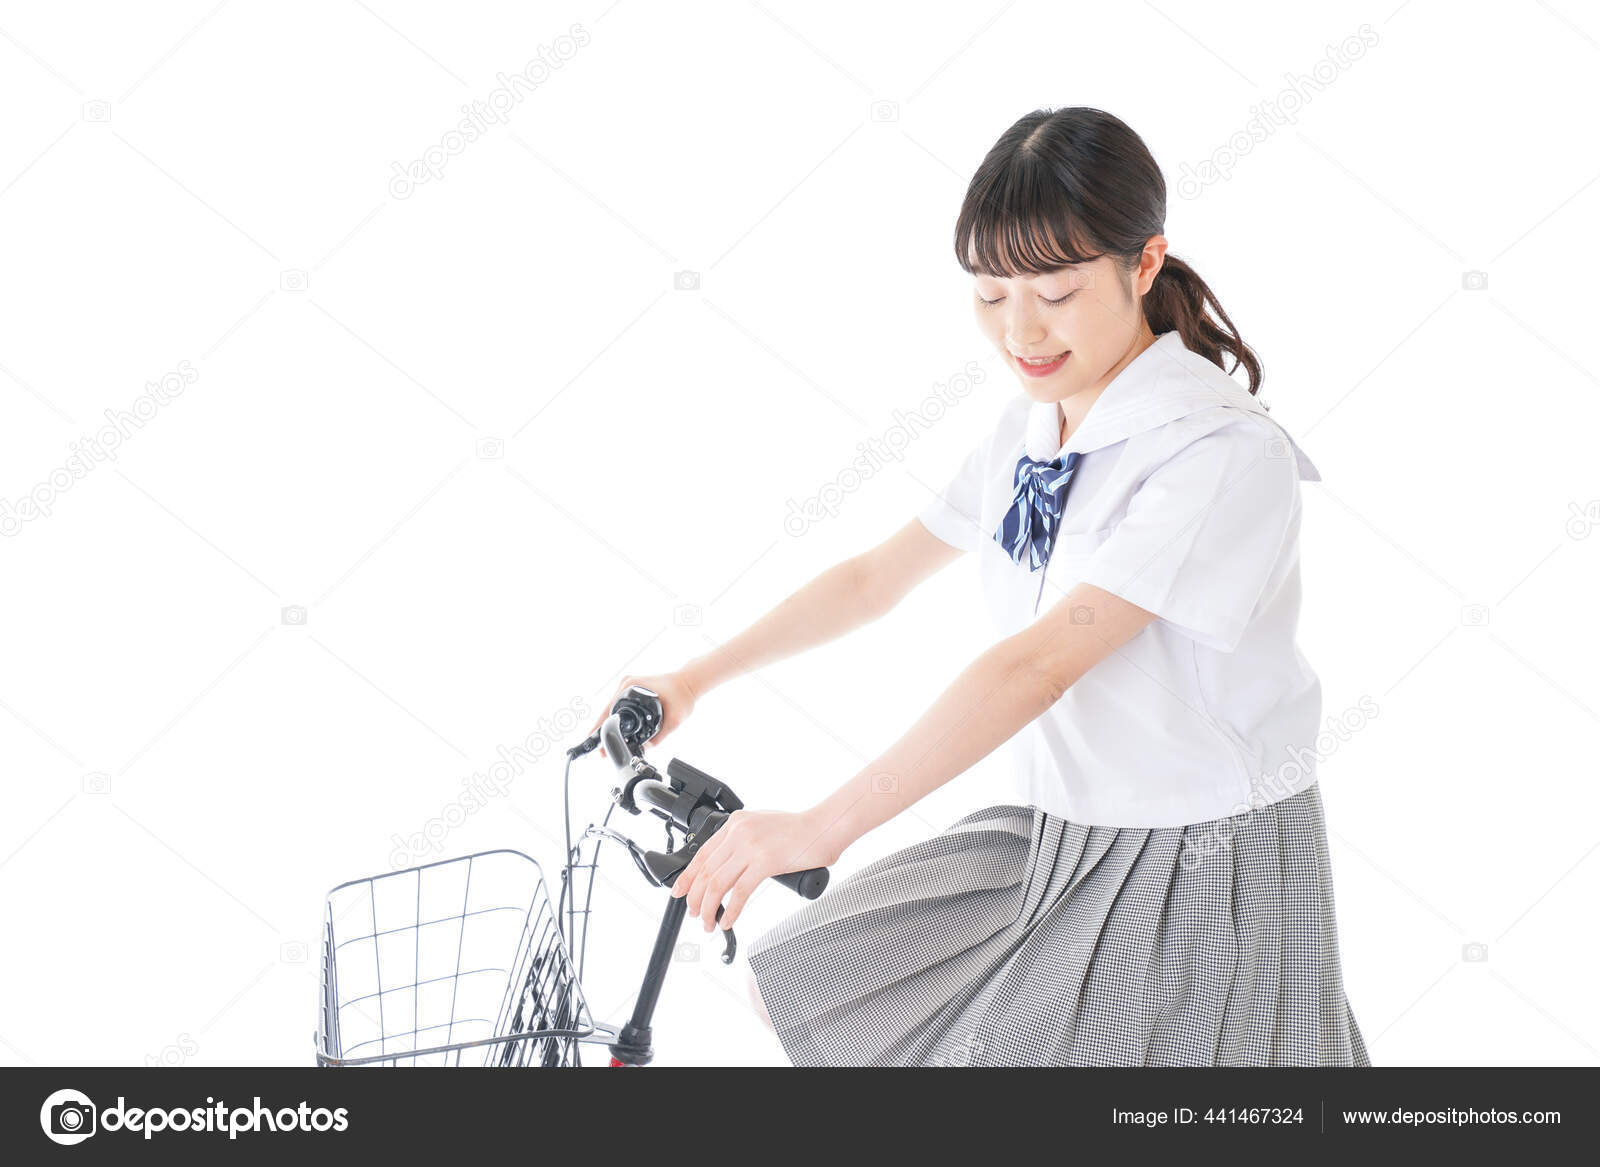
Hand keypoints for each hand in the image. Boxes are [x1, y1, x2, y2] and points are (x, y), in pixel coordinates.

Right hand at [584, 670, 698, 758]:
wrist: (690, 682)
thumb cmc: (683, 694)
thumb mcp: (674, 719)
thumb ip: (660, 736)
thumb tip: (645, 749)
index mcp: (631, 687)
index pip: (608, 710)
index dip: (601, 728)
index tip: (594, 741)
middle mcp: (627, 684)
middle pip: (608, 710)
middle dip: (603, 729)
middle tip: (601, 749)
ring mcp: (629, 685)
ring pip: (613, 708)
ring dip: (609, 724)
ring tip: (605, 743)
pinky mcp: (633, 688)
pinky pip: (620, 705)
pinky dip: (616, 717)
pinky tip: (615, 730)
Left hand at [670, 808, 839, 932]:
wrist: (825, 827)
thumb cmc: (799, 830)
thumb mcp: (762, 825)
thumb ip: (742, 840)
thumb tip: (726, 865)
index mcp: (735, 823)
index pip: (701, 854)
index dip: (687, 877)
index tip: (679, 892)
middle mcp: (739, 832)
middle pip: (706, 871)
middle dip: (696, 898)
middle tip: (696, 914)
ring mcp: (751, 846)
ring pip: (717, 883)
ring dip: (709, 908)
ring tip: (709, 923)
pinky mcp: (765, 862)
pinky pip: (739, 892)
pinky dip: (730, 910)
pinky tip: (728, 921)